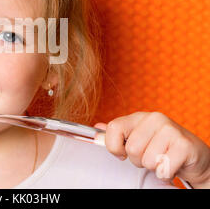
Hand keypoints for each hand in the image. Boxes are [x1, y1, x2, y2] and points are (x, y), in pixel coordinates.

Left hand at [95, 112, 209, 187]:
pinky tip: (172, 165)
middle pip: (131, 149)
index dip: (114, 146)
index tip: (122, 153)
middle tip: (150, 156)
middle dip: (138, 160)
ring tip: (162, 159)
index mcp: (139, 117)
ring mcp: (170, 129)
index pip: (113, 128)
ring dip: (153, 167)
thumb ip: (118, 133)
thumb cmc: (162, 148)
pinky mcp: (183, 144)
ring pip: (147, 160)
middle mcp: (154, 118)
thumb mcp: (139, 138)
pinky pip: (163, 168)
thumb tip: (96, 127)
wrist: (193, 156)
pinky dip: (165, 173)